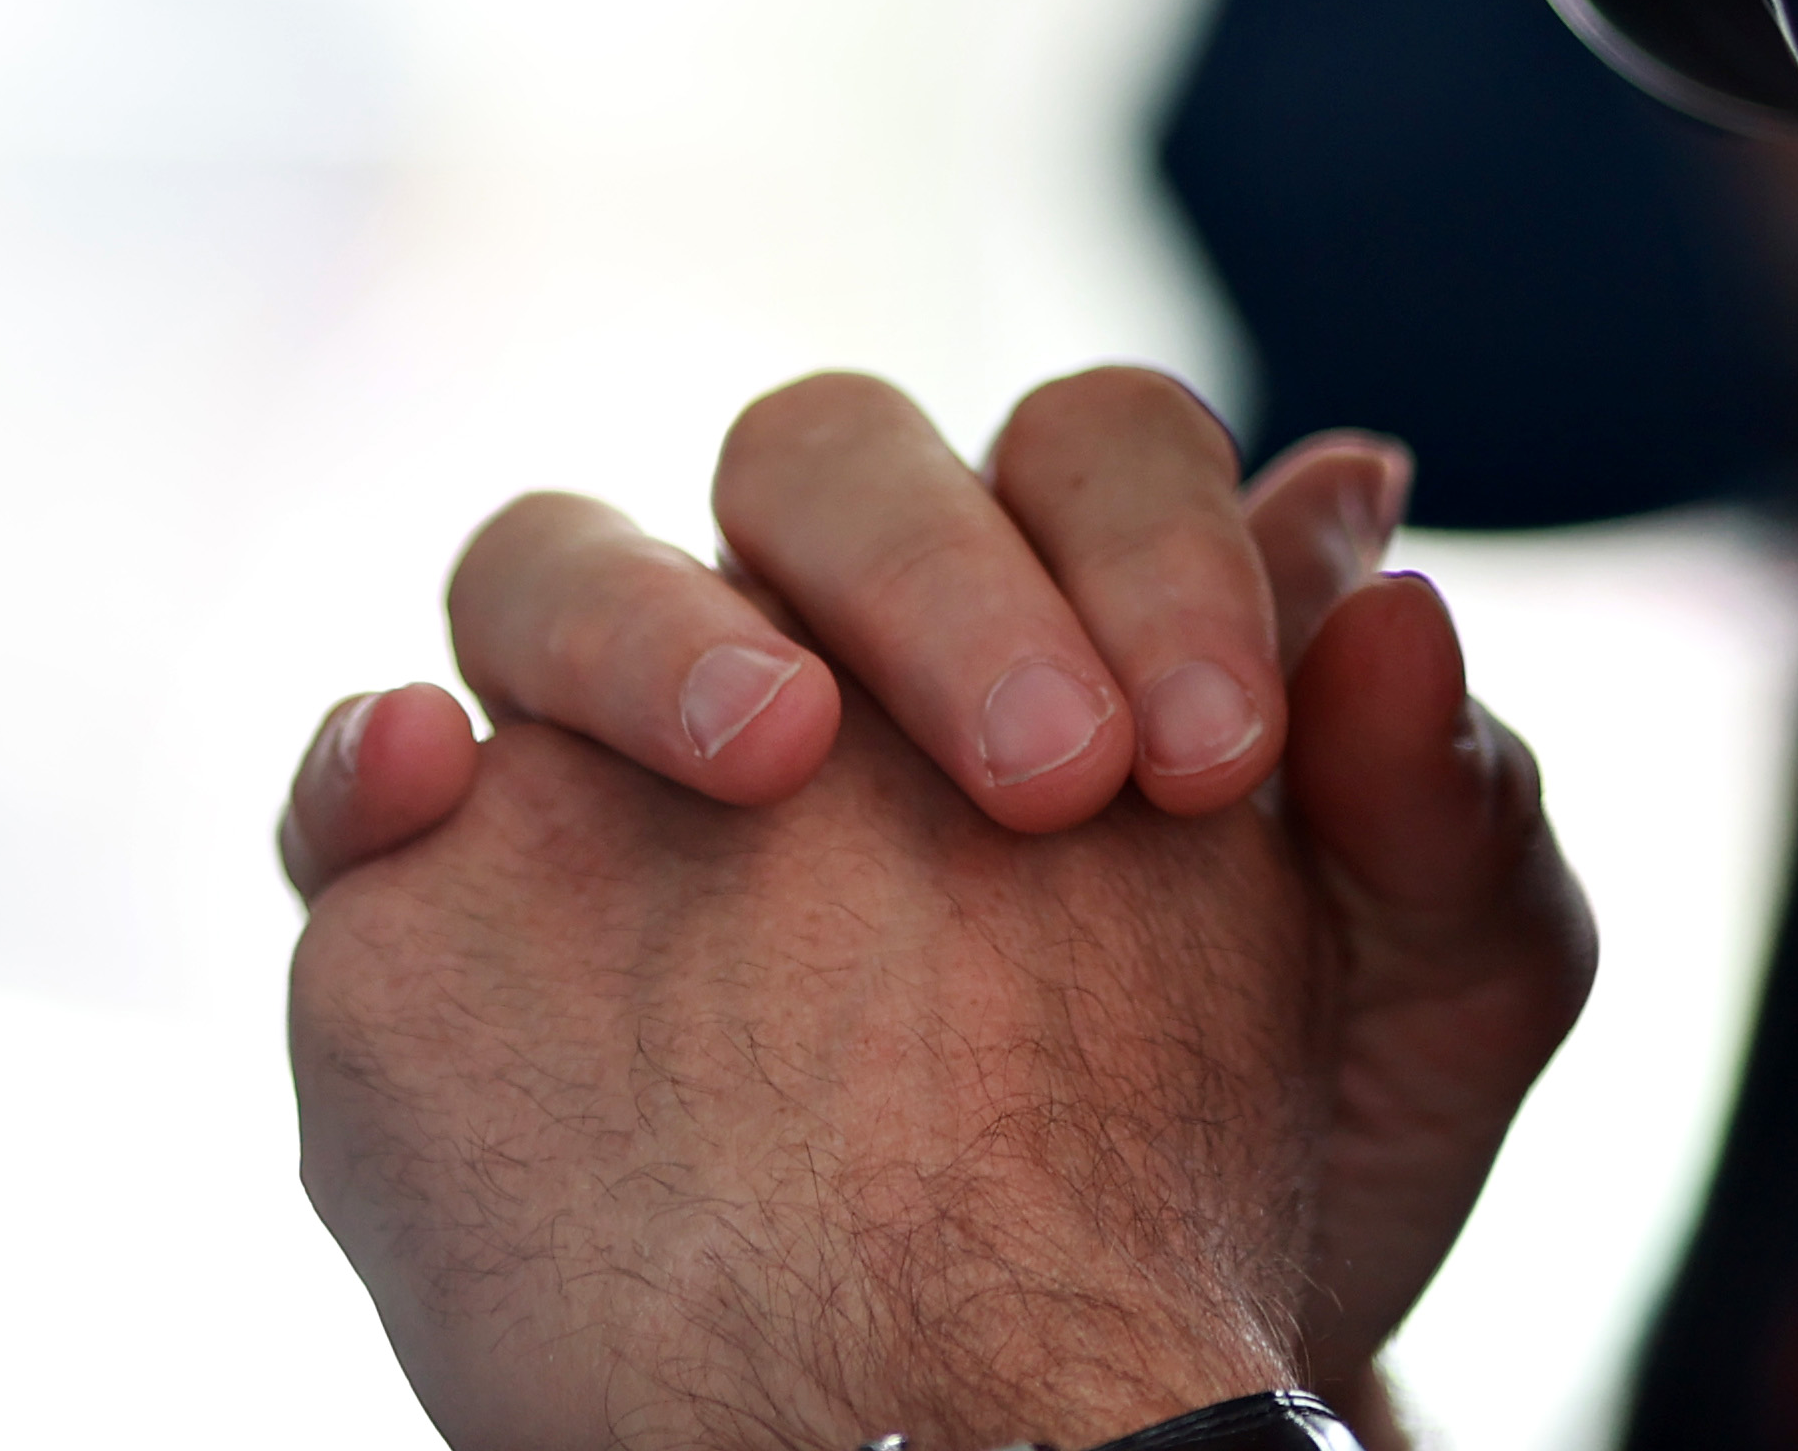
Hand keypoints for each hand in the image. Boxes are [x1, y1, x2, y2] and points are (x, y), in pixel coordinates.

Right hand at [282, 373, 1596, 1413]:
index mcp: (1058, 596)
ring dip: (650, 622)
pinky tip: (435, 775)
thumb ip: (1442, 797)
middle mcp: (820, 629)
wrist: (1078, 1435)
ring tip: (772, 764)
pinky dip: (363, 751)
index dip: (1155, 548)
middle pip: (820, 458)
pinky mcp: (452, 912)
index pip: (1087, 444)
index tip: (1218, 756)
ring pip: (552, 557)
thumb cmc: (1255, 1184)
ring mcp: (616, 754)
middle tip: (1055, 777)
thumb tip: (1376, 503)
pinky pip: (356, 782)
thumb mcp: (1415, 1024)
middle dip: (934, 579)